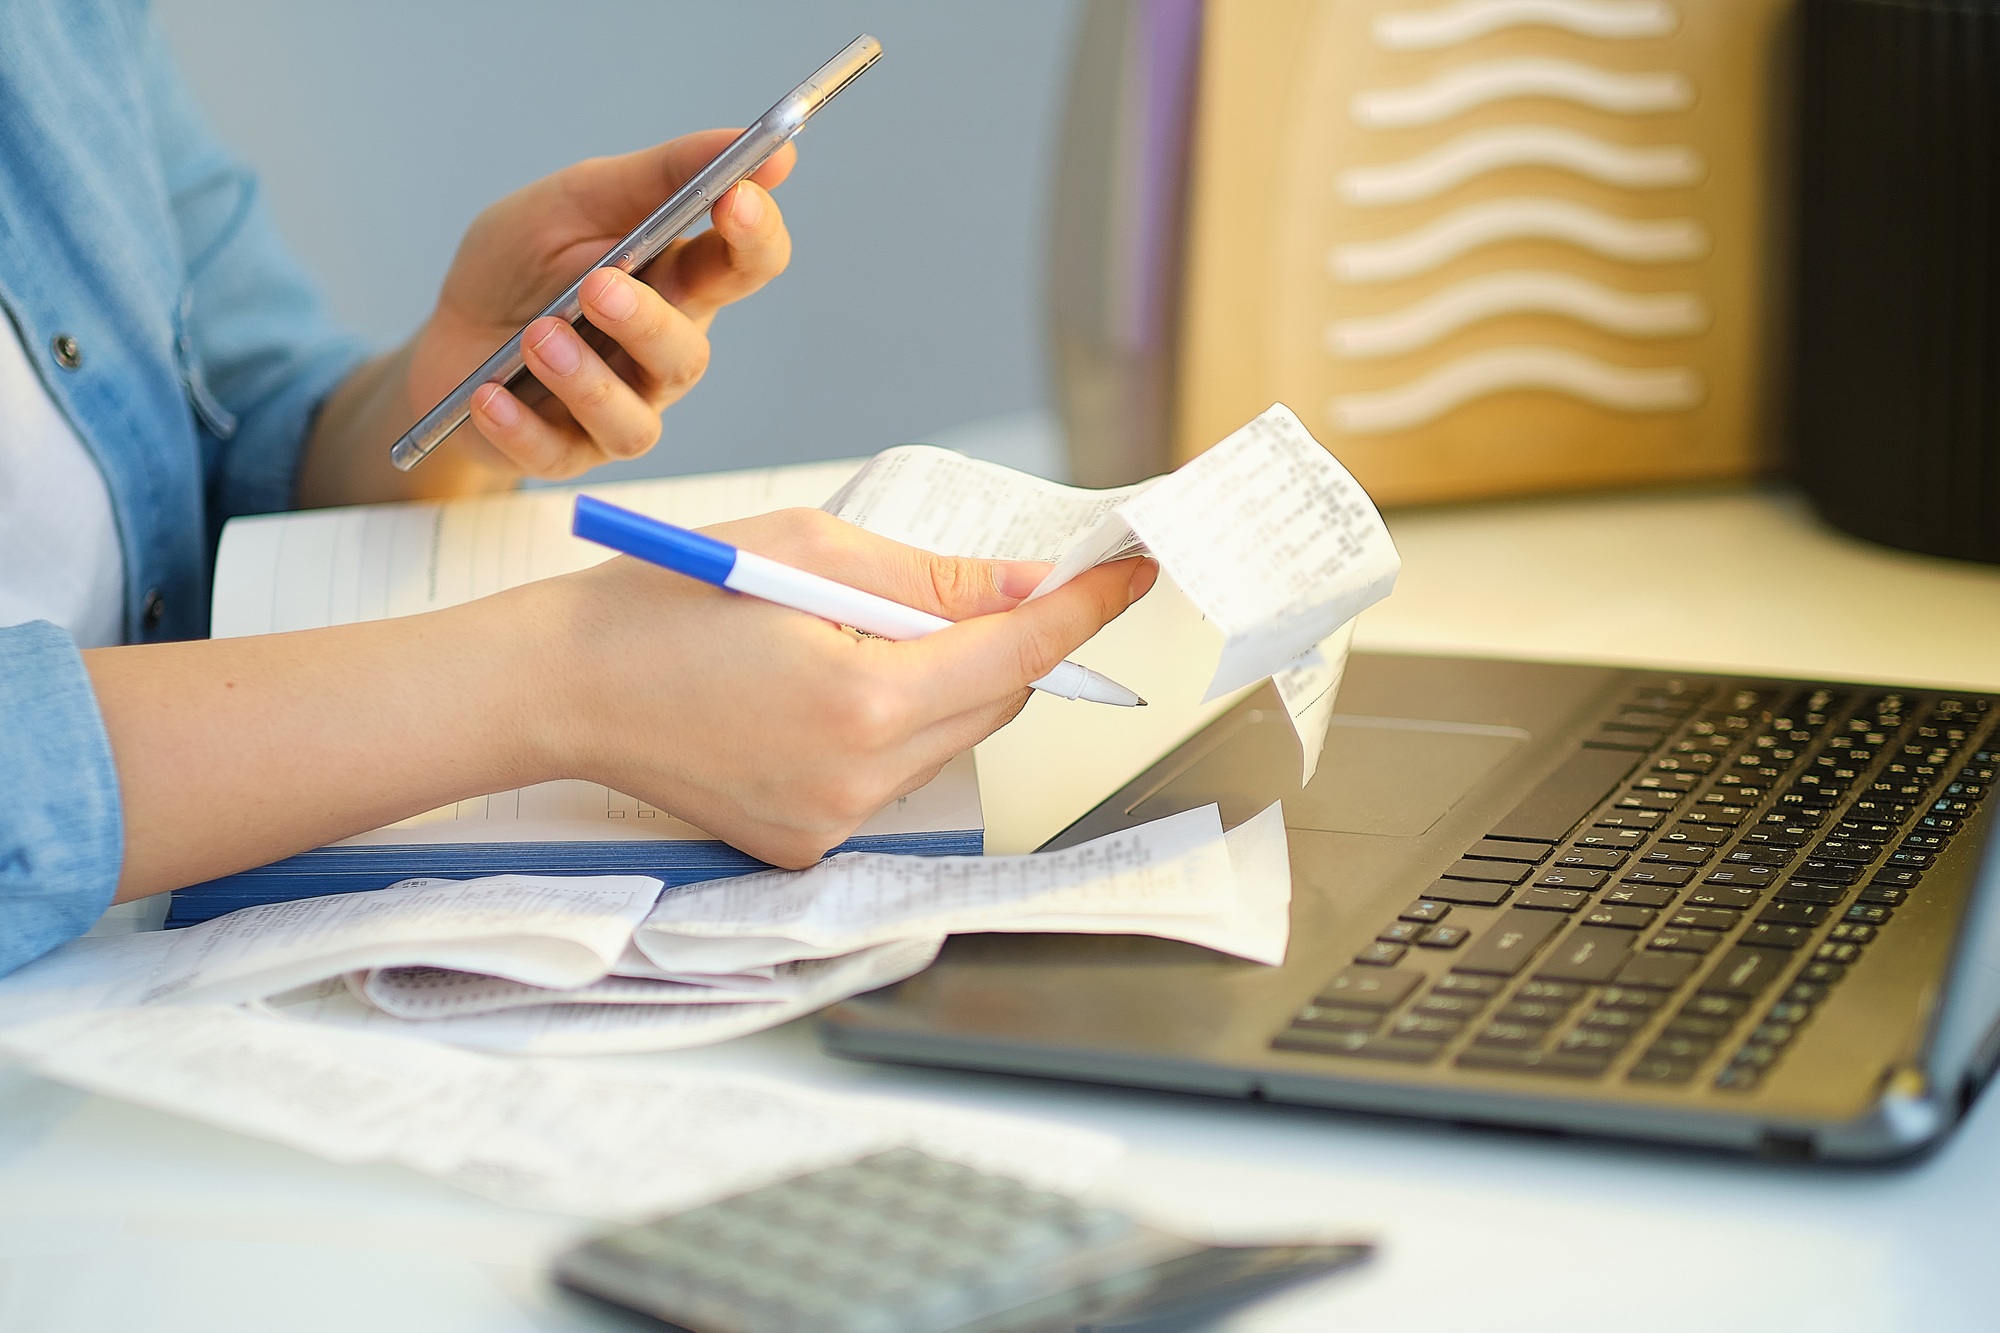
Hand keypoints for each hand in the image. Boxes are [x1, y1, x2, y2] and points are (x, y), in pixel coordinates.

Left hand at [409, 130, 794, 479]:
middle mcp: (660, 353)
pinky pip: (559, 453)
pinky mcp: (564, 451)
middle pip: (688, 353)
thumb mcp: (578, 199)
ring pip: (635, 420)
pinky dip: (522, 425)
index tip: (735, 199)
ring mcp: (618, 408)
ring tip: (536, 337)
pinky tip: (488, 395)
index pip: (745, 266)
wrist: (446, 337)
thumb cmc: (520, 266)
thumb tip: (755, 141)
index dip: (753, 237)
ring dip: (586, 381)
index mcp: (678, 283)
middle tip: (597, 285)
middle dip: (647, 322)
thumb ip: (660, 174)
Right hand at [525, 509, 1158, 866]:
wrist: (563, 687)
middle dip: (1002, 641)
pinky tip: (821, 688)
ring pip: (948, 741)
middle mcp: (859, 779)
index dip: (1080, 611)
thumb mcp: (807, 548)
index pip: (1017, 655)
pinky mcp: (806, 845)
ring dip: (942, 683)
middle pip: (995, 705)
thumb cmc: (667, 601)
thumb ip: (932, 578)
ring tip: (852, 635)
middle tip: (974, 586)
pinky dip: (890, 726)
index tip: (1127, 576)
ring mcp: (832, 824)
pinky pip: (893, 776)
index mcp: (863, 699)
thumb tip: (1027, 585)